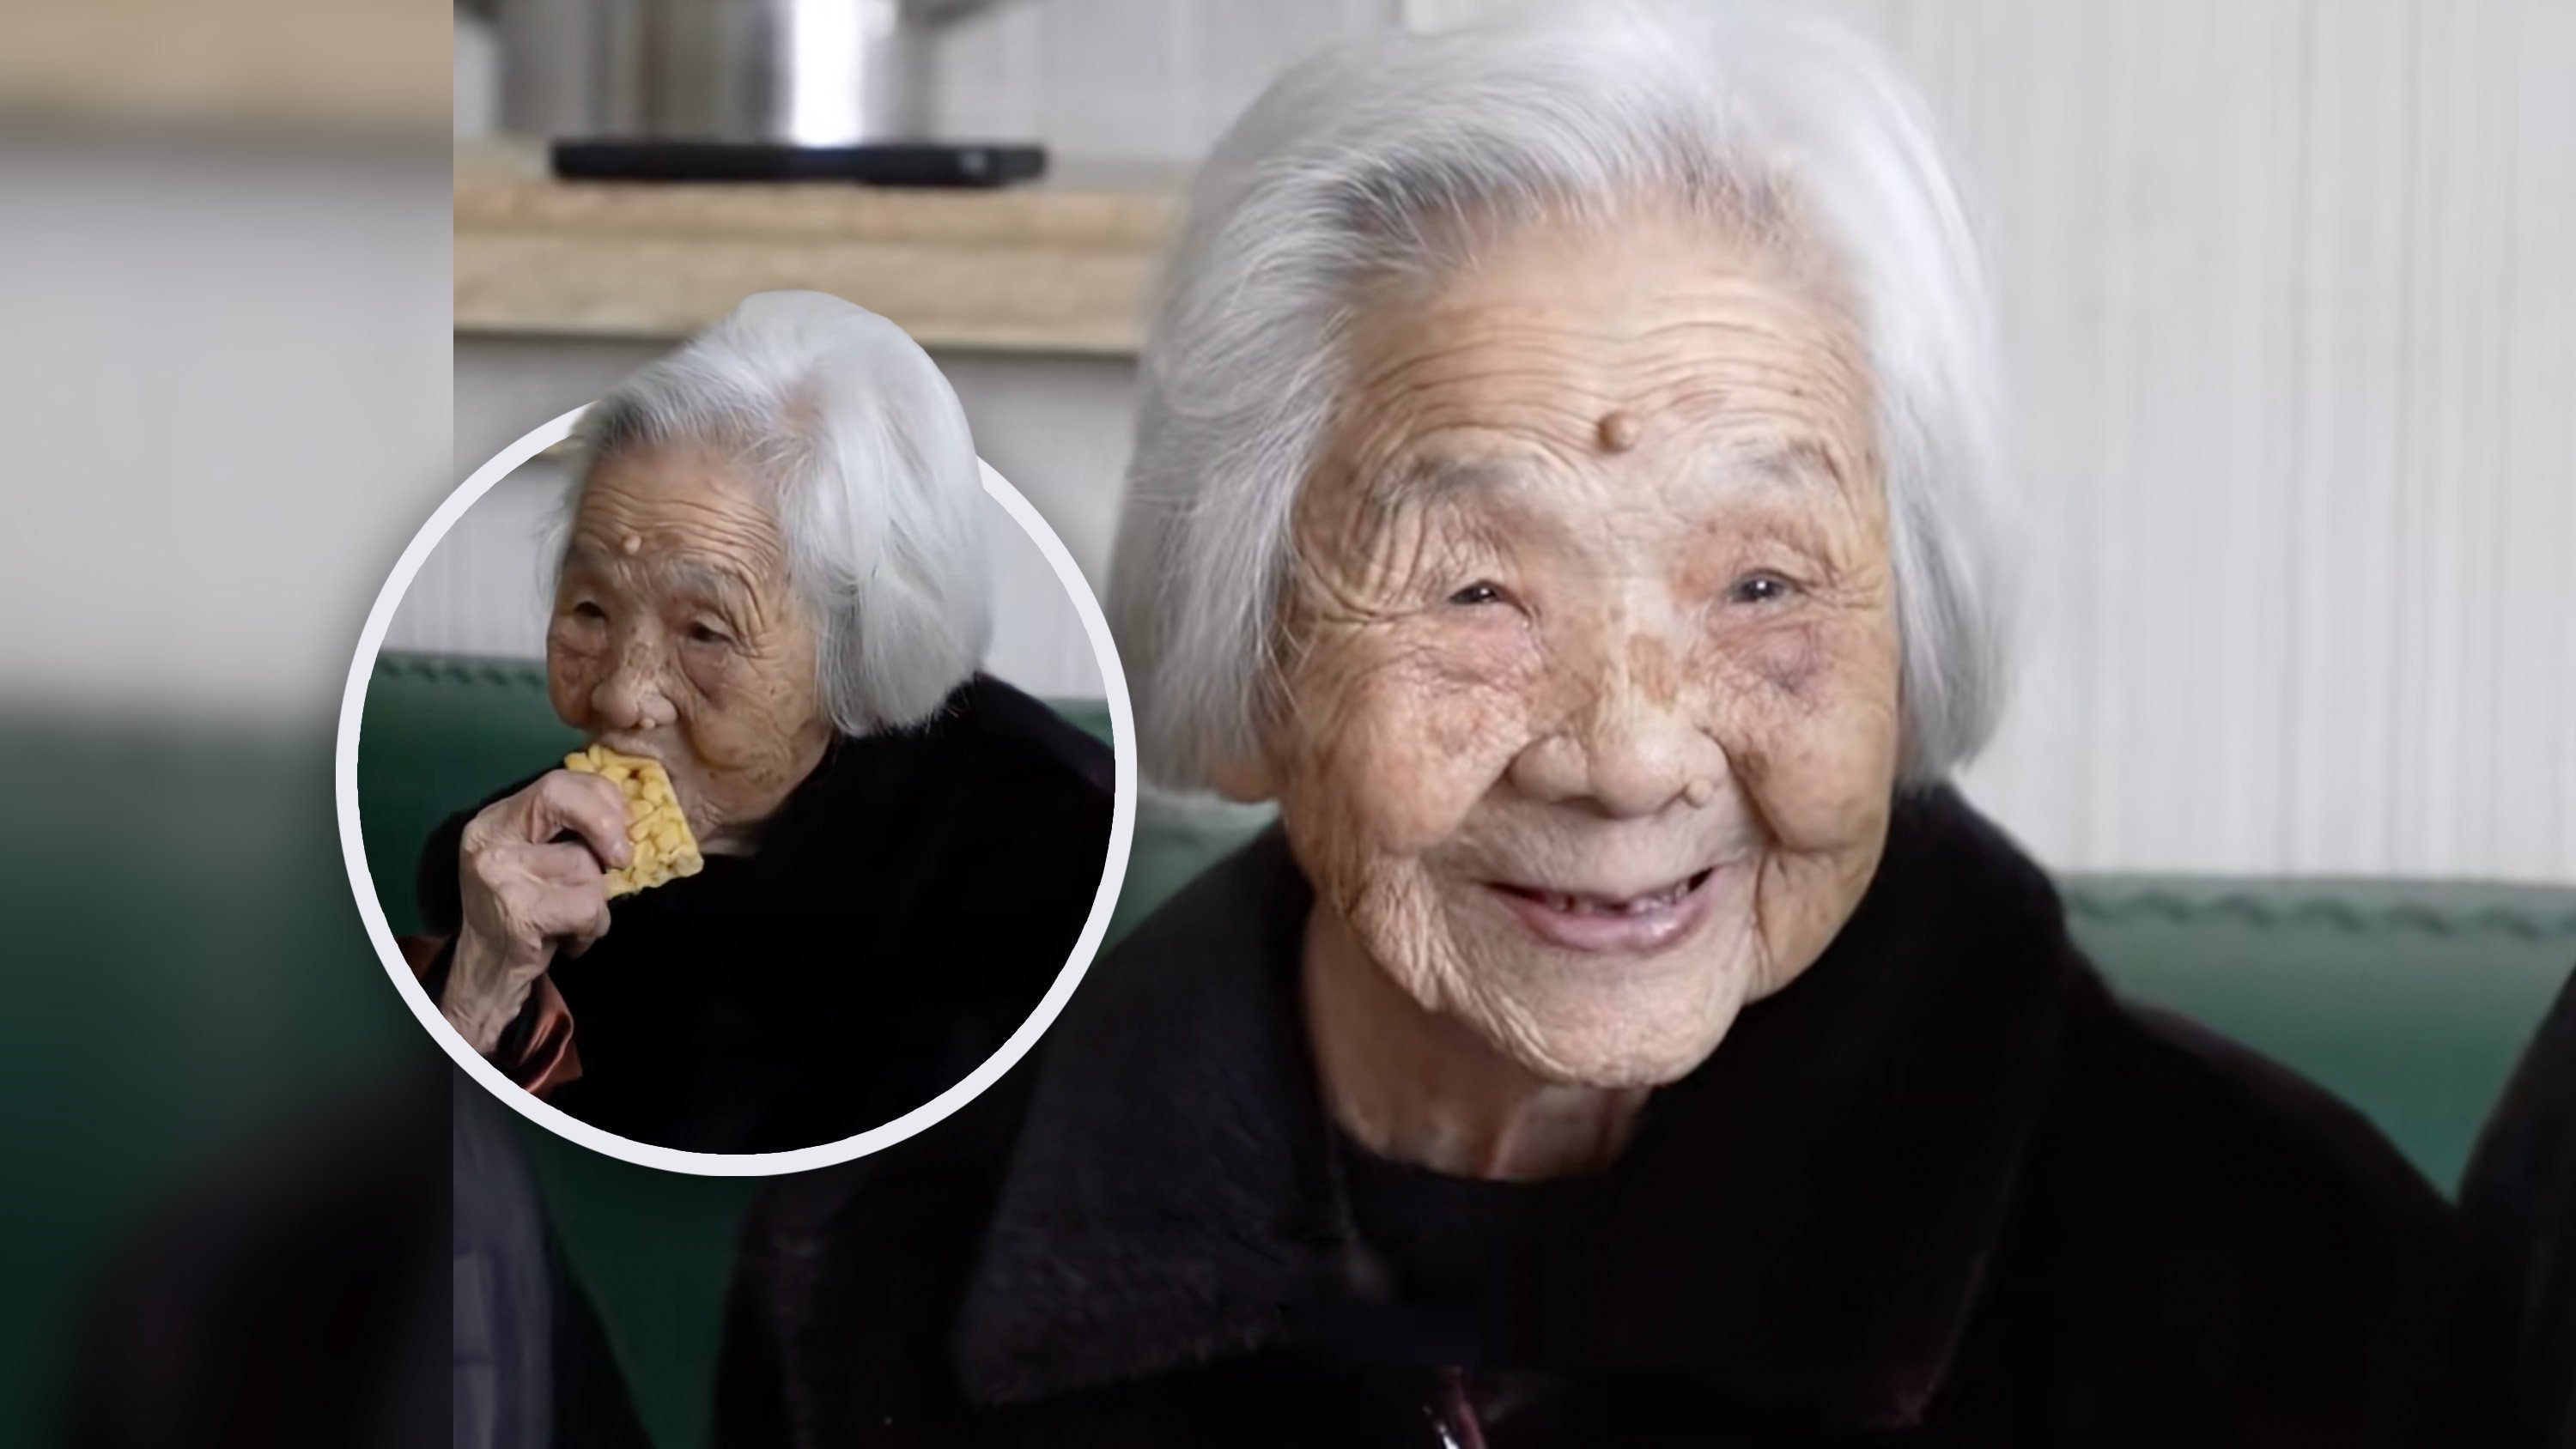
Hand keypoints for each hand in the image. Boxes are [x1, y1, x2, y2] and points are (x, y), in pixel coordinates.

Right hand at [439, 770, 631, 1054]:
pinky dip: (591, 928)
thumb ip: (571, 832)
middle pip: (561, 800)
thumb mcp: (540, 861)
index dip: (601, 796)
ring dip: (596, 901)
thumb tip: (629, 817)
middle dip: (606, 825)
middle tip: (622, 859)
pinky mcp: (518, 910)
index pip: (556, 782)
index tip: (625, 824)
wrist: (488, 974)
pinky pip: (586, 907)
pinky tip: (568, 939)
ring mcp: (498, 873)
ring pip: (585, 866)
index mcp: (496, 819)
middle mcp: (489, 838)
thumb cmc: (526, 913)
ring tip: (572, 919)